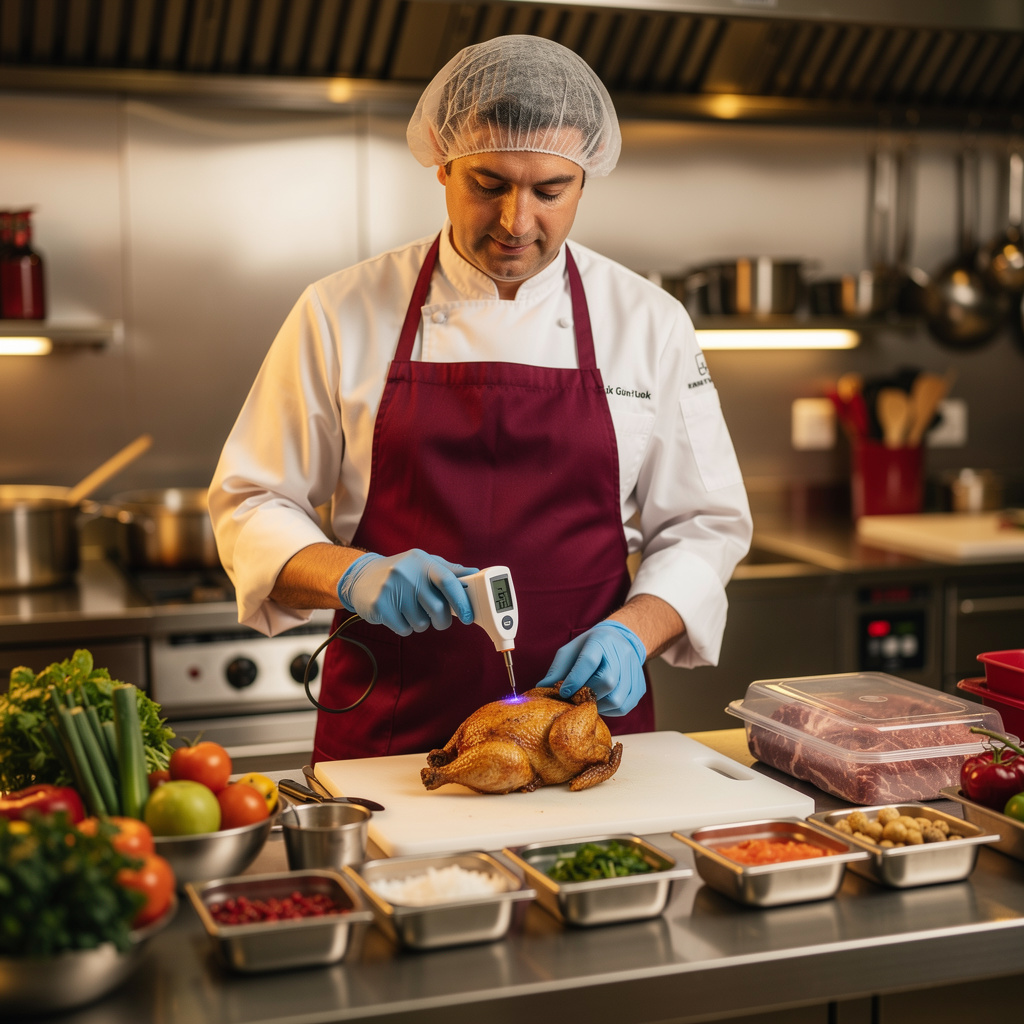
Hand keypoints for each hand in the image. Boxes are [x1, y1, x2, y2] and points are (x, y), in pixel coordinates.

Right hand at [337, 549, 476, 635]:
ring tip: (409, 610)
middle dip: (441, 620)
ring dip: (420, 623)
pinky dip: (405, 627)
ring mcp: (391, 589)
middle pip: (437, 608)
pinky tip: (397, 615)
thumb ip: (449, 571)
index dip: (461, 601)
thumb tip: (474, 574)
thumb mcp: (423, 564)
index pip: (448, 581)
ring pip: (421, 622)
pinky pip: (404, 629)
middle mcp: (406, 573)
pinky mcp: (379, 606)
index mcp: (422, 561)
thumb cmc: (401, 572)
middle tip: (437, 619)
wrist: (361, 576)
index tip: (468, 616)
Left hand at [537, 620, 646, 715]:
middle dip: (586, 694)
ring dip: (597, 705)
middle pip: (606, 682)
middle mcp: (621, 654)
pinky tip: (600, 703)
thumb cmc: (591, 647)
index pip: (589, 661)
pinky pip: (624, 707)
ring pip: (616, 698)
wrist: (621, 641)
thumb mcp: (571, 650)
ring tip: (587, 701)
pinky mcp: (639, 686)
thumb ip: (557, 669)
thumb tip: (542, 688)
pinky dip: (609, 710)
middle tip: (574, 699)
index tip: (563, 692)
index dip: (574, 679)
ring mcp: (634, 671)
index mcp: (601, 641)